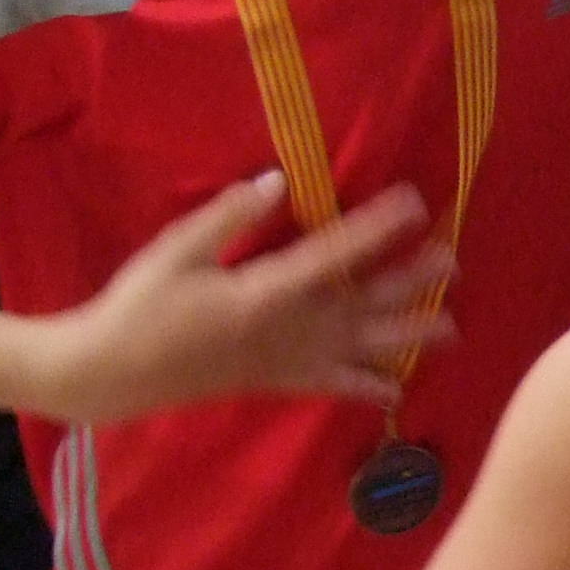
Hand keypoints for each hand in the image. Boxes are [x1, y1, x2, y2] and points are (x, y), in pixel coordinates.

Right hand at [37, 175, 450, 423]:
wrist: (114, 372)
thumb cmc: (141, 305)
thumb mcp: (177, 250)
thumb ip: (229, 216)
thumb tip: (279, 180)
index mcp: (266, 292)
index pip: (335, 254)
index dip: (379, 227)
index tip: (415, 203)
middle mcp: (291, 329)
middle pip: (364, 301)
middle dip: (413, 279)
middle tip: (455, 258)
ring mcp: (289, 359)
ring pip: (362, 347)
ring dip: (409, 336)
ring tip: (454, 327)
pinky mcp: (280, 381)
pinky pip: (334, 387)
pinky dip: (369, 389)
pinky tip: (400, 389)